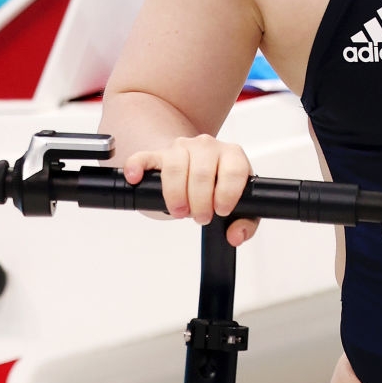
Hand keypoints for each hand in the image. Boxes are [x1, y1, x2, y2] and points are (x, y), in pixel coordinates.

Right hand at [121, 134, 257, 246]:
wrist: (203, 171)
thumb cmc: (222, 188)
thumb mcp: (242, 206)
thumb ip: (246, 223)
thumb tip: (236, 235)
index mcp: (232, 156)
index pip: (233, 170)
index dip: (227, 194)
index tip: (221, 210)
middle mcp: (207, 147)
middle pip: (202, 172)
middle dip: (200, 202)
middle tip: (200, 217)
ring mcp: (182, 148)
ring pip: (175, 166)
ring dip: (175, 194)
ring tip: (179, 211)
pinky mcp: (159, 154)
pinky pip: (145, 157)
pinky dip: (137, 167)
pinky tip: (135, 179)